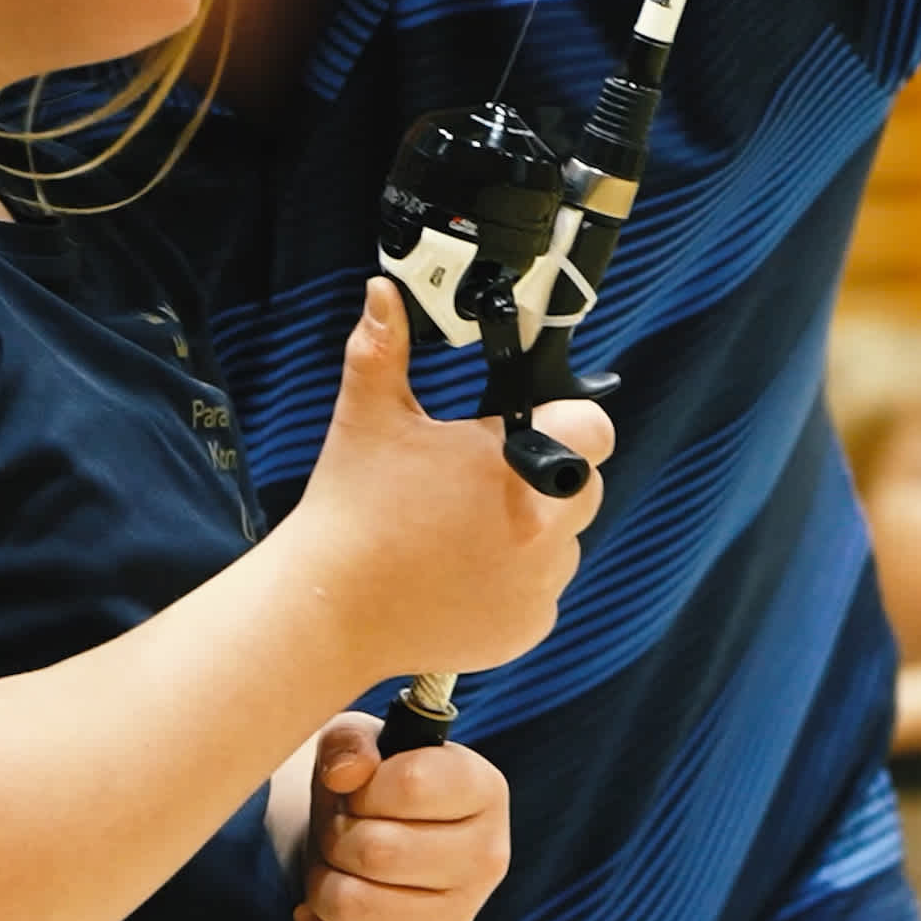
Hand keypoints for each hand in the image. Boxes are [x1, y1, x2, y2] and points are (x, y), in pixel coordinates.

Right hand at [286, 281, 610, 680]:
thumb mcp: (367, 417)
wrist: (328, 611)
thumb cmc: (351, 512)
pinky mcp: (528, 627)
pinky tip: (464, 573)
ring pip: (564, 542)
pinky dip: (514, 582)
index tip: (529, 424)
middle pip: (584, 484)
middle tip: (485, 477)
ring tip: (466, 530)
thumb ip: (384, 346)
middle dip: (545, 474)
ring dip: (533, 530)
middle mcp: (544, 529)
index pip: (592, 427)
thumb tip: (385, 293)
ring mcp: (540, 584)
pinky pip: (542, 593)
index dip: (566, 418)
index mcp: (517, 466)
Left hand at [293, 712, 511, 920]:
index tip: (360, 790)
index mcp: (484, 789)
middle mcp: (488, 856)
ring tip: (336, 869)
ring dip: (322, 884)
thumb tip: (349, 773)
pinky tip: (328, 912)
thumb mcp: (354, 745)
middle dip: (335, 838)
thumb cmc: (362, 791)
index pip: (413, 784)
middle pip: (377, 851)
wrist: (354, 852)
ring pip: (354, 904)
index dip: (363, 786)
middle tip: (340, 833)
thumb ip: (350, 741)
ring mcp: (462, 918)